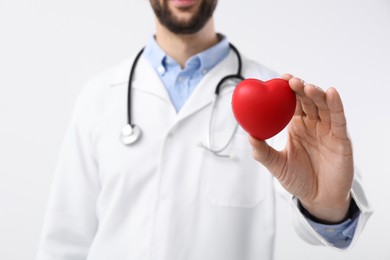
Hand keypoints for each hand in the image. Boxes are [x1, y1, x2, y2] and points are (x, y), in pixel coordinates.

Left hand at [249, 74, 352, 222]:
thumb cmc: (298, 180)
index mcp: (296, 127)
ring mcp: (327, 130)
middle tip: (290, 81)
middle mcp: (312, 125)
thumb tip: (249, 136)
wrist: (319, 199)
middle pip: (308, 100)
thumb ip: (263, 152)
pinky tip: (331, 93)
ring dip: (316, 94)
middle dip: (300, 88)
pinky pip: (339, 119)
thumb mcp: (277, 165)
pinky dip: (336, 104)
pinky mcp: (341, 138)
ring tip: (307, 87)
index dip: (287, 90)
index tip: (279, 79)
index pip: (292, 103)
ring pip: (323, 106)